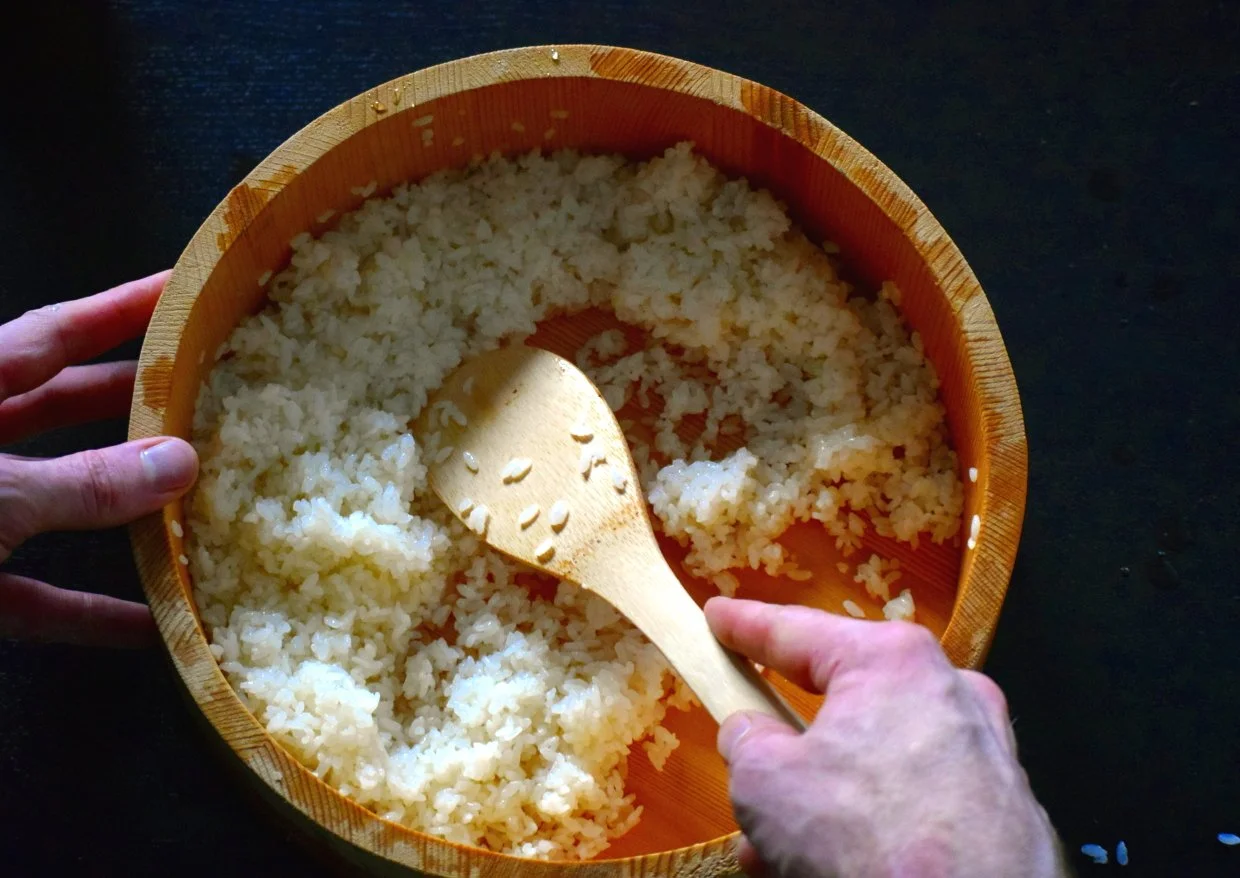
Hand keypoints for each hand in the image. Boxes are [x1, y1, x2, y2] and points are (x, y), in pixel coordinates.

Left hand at [0, 271, 197, 647]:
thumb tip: (177, 462)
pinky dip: (86, 613)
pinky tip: (146, 627)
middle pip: (65, 409)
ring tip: (199, 507)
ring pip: (57, 503)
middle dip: (138, 407)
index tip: (188, 288)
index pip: (57, 332)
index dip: (125, 309)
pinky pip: (33, 595)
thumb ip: (78, 483)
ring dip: (125, 516)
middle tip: (216, 395)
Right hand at [705, 597, 1066, 877]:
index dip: (746, 626)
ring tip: (771, 846)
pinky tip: (823, 864)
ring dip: (820, 797)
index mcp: (892, 661)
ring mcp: (983, 753)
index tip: (717, 618)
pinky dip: (868, 822)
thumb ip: (747, 740)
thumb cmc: (869, 839)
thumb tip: (752, 734)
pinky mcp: (1001, 811)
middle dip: (787, 742)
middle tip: (745, 759)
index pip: (799, 631)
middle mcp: (949, 693)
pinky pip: (913, 800)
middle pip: (843, 704)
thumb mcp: (766, 781)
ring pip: (876, 760)